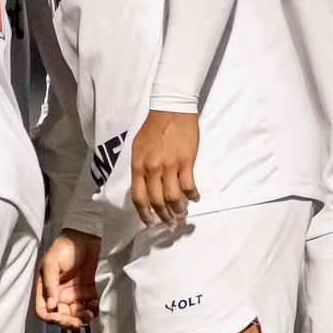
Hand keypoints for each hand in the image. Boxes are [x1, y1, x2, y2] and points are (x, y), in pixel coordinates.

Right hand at [38, 230, 101, 325]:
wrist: (84, 237)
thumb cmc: (64, 248)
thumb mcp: (52, 263)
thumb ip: (50, 284)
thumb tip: (52, 305)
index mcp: (45, 289)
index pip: (44, 310)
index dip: (50, 318)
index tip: (60, 318)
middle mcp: (58, 294)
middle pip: (60, 316)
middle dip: (69, 322)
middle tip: (78, 322)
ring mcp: (73, 294)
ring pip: (76, 314)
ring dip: (82, 318)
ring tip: (89, 313)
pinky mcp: (87, 291)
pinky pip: (89, 306)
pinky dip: (93, 310)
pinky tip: (95, 305)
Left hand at [129, 109, 199, 225]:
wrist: (170, 110)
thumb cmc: (153, 128)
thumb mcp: (137, 148)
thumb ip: (140, 167)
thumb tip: (143, 186)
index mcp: (138, 166)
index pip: (138, 197)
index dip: (144, 214)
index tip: (149, 222)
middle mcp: (152, 169)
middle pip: (157, 201)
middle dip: (163, 216)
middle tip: (169, 223)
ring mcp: (170, 166)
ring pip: (173, 198)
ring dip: (178, 210)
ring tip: (182, 214)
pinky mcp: (186, 162)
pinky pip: (189, 186)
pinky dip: (192, 196)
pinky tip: (194, 199)